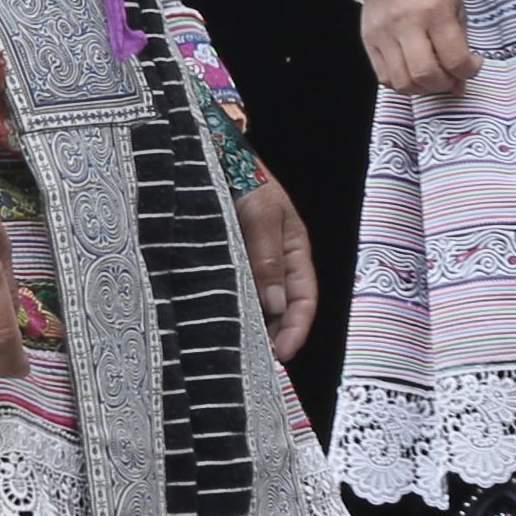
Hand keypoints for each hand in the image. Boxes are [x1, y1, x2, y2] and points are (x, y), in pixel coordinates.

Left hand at [233, 176, 319, 359]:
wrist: (211, 152)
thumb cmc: (244, 176)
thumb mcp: (261, 213)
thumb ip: (268, 257)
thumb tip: (276, 306)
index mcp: (294, 250)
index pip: (304, 299)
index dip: (297, 329)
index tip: (282, 353)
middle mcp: (274, 262)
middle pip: (281, 309)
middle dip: (273, 336)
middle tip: (256, 363)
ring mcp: (248, 263)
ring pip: (255, 303)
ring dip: (249, 326)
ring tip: (235, 350)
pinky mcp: (223, 261)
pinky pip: (230, 290)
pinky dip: (227, 309)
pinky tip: (215, 323)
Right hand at [362, 0, 478, 97]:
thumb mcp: (456, 6)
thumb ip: (460, 45)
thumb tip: (459, 86)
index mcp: (434, 11)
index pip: (454, 59)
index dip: (469, 71)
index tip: (471, 66)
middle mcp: (405, 23)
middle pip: (425, 75)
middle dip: (443, 84)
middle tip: (450, 76)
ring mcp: (383, 32)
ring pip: (401, 82)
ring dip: (421, 88)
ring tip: (430, 77)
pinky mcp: (368, 38)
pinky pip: (383, 76)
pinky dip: (400, 82)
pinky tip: (411, 71)